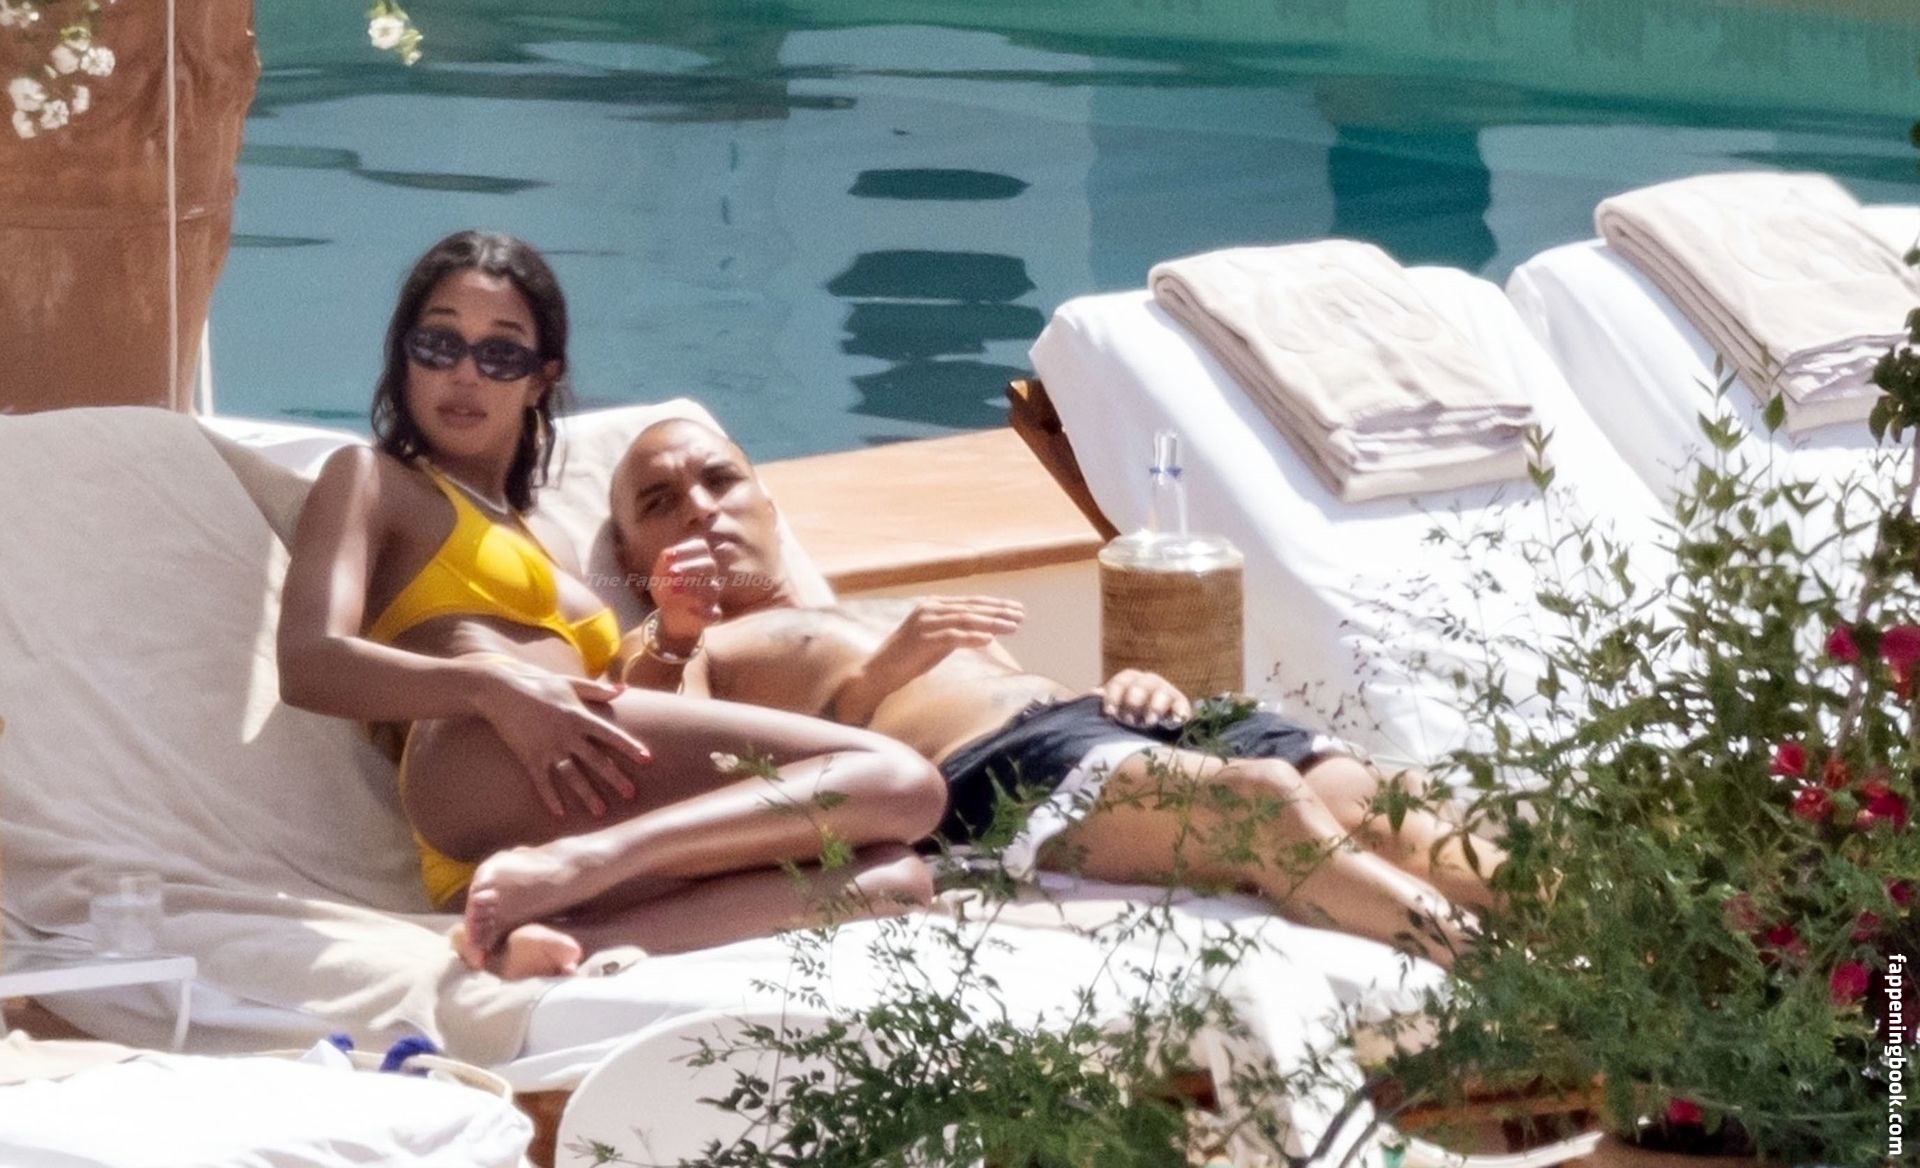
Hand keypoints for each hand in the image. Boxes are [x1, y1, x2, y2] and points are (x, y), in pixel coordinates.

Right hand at [473, 660, 649, 817]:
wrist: (501, 689)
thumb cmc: (538, 683)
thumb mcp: (569, 683)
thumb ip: (596, 690)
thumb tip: (622, 689)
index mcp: (579, 716)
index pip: (611, 735)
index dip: (629, 747)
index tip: (647, 759)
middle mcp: (567, 734)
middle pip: (596, 760)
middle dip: (615, 778)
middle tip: (632, 795)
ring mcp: (548, 747)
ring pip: (572, 775)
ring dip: (587, 794)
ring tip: (601, 812)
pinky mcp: (529, 756)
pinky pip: (542, 781)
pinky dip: (550, 797)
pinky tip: (560, 814)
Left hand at [649, 537, 724, 649]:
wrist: (673, 616)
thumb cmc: (667, 589)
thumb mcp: (660, 576)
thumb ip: (663, 564)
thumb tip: (667, 553)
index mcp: (699, 561)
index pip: (700, 547)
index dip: (686, 549)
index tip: (669, 555)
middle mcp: (709, 576)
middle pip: (710, 565)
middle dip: (690, 567)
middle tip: (672, 572)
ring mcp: (712, 596)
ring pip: (711, 588)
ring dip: (691, 588)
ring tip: (673, 590)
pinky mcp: (711, 614)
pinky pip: (714, 613)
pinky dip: (703, 612)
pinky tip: (690, 610)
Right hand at [866, 596, 1024, 690]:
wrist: (879, 672)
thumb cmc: (908, 659)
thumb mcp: (937, 641)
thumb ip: (956, 632)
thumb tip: (986, 632)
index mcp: (933, 606)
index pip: (970, 602)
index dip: (995, 605)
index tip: (1016, 609)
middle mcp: (929, 609)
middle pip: (971, 608)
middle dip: (998, 611)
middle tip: (1020, 615)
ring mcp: (924, 622)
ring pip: (965, 619)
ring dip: (991, 623)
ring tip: (1012, 627)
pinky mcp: (921, 639)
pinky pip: (952, 636)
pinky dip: (972, 637)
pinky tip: (988, 639)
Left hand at [1097, 669, 1190, 729]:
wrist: (1152, 730)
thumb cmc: (1127, 717)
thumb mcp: (1114, 709)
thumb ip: (1105, 702)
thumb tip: (1093, 693)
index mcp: (1129, 681)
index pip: (1121, 682)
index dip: (1113, 696)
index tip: (1109, 713)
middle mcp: (1148, 682)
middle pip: (1141, 685)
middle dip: (1133, 701)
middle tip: (1129, 720)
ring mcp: (1165, 692)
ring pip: (1161, 692)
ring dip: (1155, 706)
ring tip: (1149, 721)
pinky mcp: (1180, 705)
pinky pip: (1182, 705)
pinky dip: (1180, 711)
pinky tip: (1177, 719)